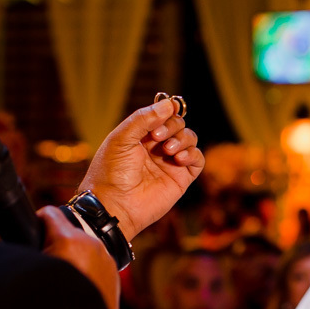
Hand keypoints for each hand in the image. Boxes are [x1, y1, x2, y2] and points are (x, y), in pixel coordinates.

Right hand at [38, 206, 120, 308]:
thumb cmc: (53, 306)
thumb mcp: (35, 272)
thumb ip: (28, 257)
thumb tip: (7, 253)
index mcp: (69, 241)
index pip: (50, 214)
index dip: (37, 222)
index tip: (31, 232)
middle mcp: (91, 245)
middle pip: (66, 231)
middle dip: (54, 242)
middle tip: (44, 263)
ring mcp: (106, 258)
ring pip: (82, 246)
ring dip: (71, 256)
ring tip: (60, 278)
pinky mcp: (113, 272)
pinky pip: (95, 260)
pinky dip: (85, 267)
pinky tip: (76, 285)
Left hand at [79, 99, 203, 239]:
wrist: (115, 205)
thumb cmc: (112, 173)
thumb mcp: (122, 138)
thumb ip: (144, 118)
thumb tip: (170, 103)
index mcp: (140, 135)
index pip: (161, 114)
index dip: (165, 111)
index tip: (164, 113)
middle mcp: (156, 147)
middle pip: (178, 124)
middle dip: (172, 126)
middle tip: (157, 138)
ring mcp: (170, 162)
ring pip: (189, 139)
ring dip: (182, 139)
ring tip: (168, 151)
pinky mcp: (181, 178)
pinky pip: (197, 160)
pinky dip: (192, 154)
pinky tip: (179, 159)